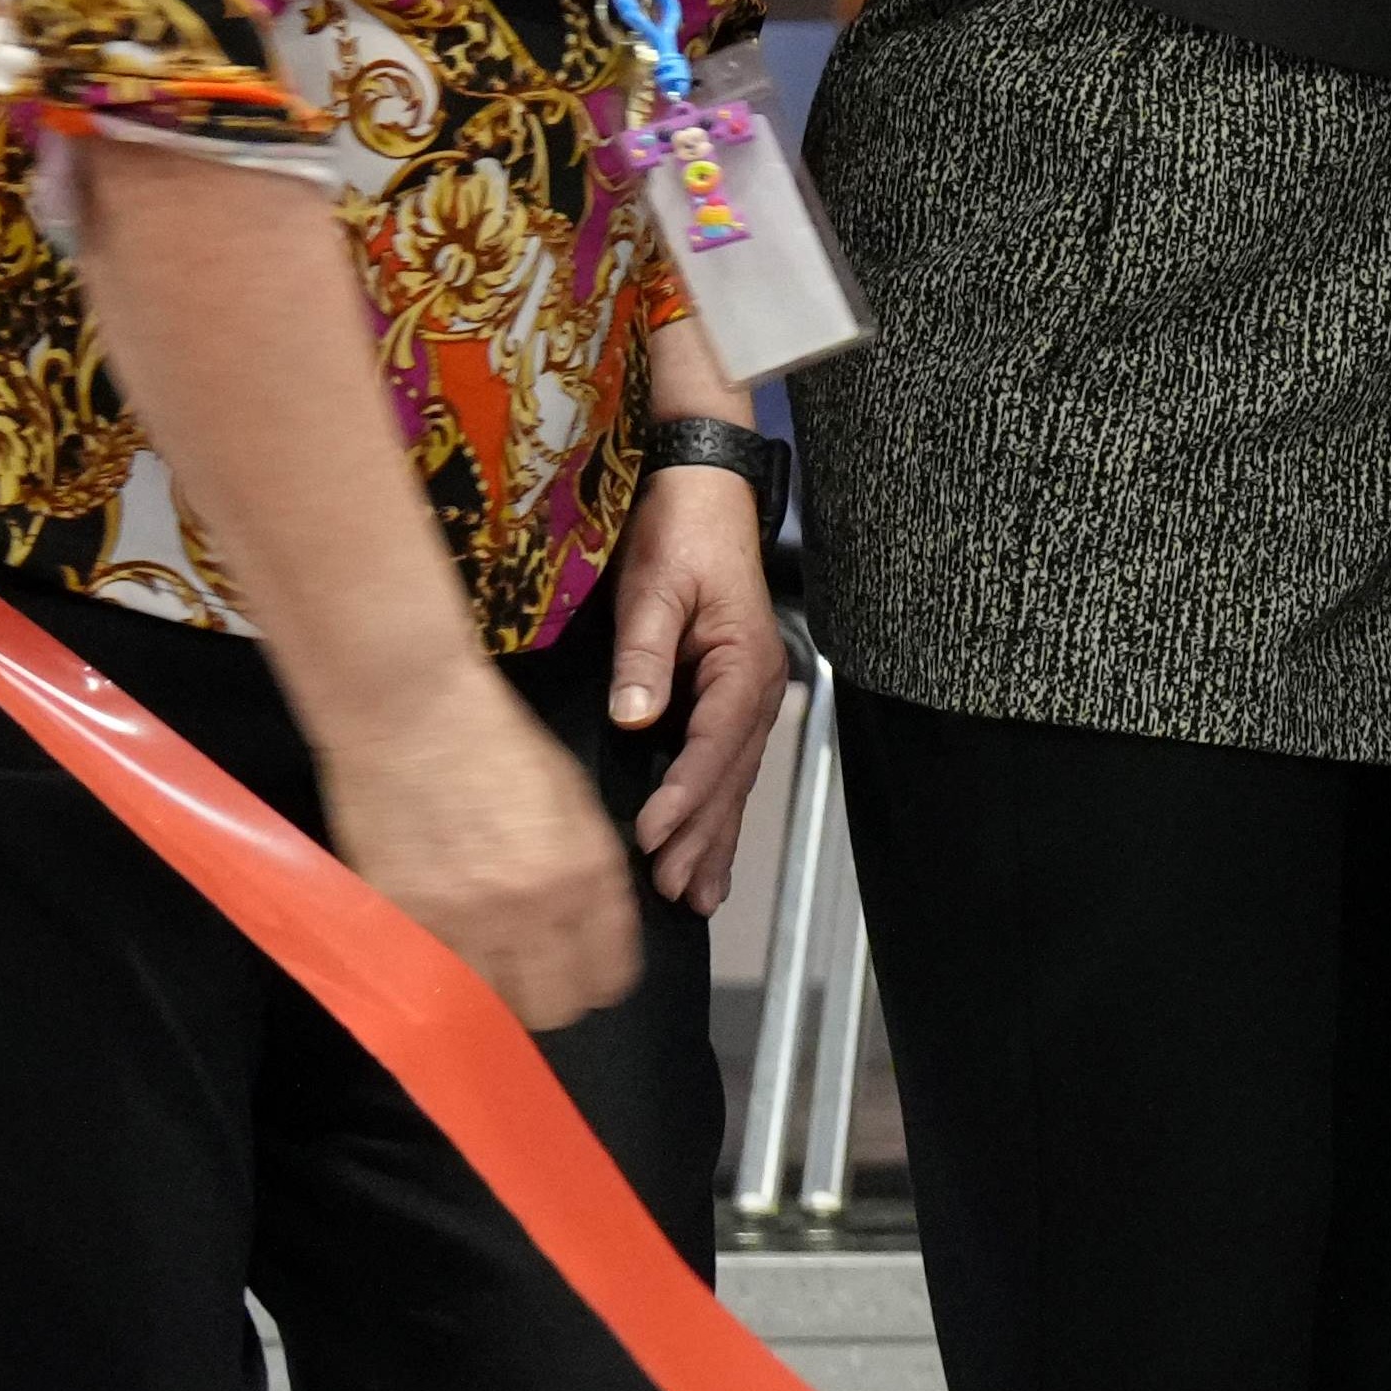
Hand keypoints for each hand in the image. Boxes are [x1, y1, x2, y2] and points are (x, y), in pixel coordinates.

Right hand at [330, 694, 644, 1029]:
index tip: (585, 975)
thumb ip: (590, 873)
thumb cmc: (497, 743)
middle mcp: (535, 909)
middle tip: (534, 978)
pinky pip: (433, 979)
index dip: (600, 979)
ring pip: (493, 1007)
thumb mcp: (574, 804)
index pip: (611, 972)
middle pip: (556, 1006)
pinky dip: (442, 974)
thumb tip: (591, 926)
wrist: (412, 713)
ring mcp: (466, 921)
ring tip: (486, 967)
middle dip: (552, 998)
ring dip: (495, 995)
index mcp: (588, 875)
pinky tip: (443, 949)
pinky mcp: (405, 920)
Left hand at [606, 464, 786, 908]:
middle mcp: (756, 688)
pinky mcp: (729, 696)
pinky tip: (709, 847)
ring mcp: (747, 695)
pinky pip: (726, 767)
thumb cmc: (680, 533)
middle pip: (731, 779)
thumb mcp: (655, 588)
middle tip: (674, 892)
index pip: (715, 745)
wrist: (703, 494)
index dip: (685, 796)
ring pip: (733, 782)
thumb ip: (645, 654)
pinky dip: (717, 811)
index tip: (652, 836)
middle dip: (703, 838)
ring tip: (699, 896)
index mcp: (744, 664)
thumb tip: (634, 715)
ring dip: (716, 840)